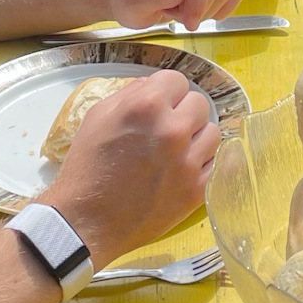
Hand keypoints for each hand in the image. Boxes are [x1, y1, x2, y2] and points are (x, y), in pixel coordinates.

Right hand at [49, 69, 225, 266]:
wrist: (86, 221)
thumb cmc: (87, 167)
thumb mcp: (98, 116)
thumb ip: (129, 93)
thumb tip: (152, 86)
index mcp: (147, 106)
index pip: (177, 80)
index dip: (166, 92)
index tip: (159, 106)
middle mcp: (173, 130)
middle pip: (199, 104)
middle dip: (183, 113)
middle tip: (164, 129)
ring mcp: (188, 161)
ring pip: (213, 132)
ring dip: (196, 137)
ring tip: (175, 150)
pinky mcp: (196, 189)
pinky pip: (215, 162)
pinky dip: (201, 163)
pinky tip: (181, 169)